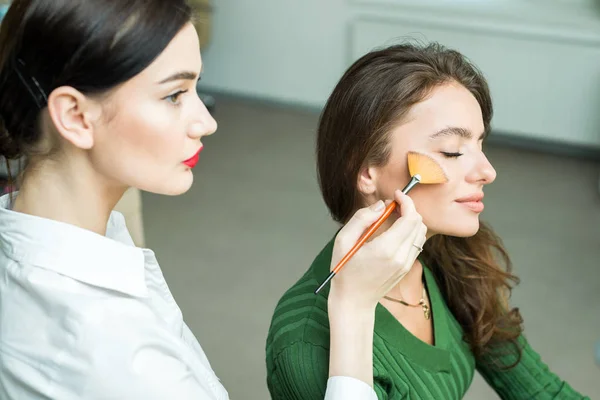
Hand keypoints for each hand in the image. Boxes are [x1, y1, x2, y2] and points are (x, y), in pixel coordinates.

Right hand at [329, 190, 426, 310]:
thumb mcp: (343, 240)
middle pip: (419, 223)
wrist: (353, 301)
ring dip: (411, 220)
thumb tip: (381, 206)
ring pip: (421, 233)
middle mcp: (401, 257)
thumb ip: (361, 218)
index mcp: (386, 249)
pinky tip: (394, 231)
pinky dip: (410, 232)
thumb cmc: (345, 271)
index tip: (396, 195)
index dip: (406, 201)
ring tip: (393, 217)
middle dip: (409, 209)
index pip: (410, 218)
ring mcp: (406, 264)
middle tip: (392, 205)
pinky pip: (416, 243)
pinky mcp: (407, 268)